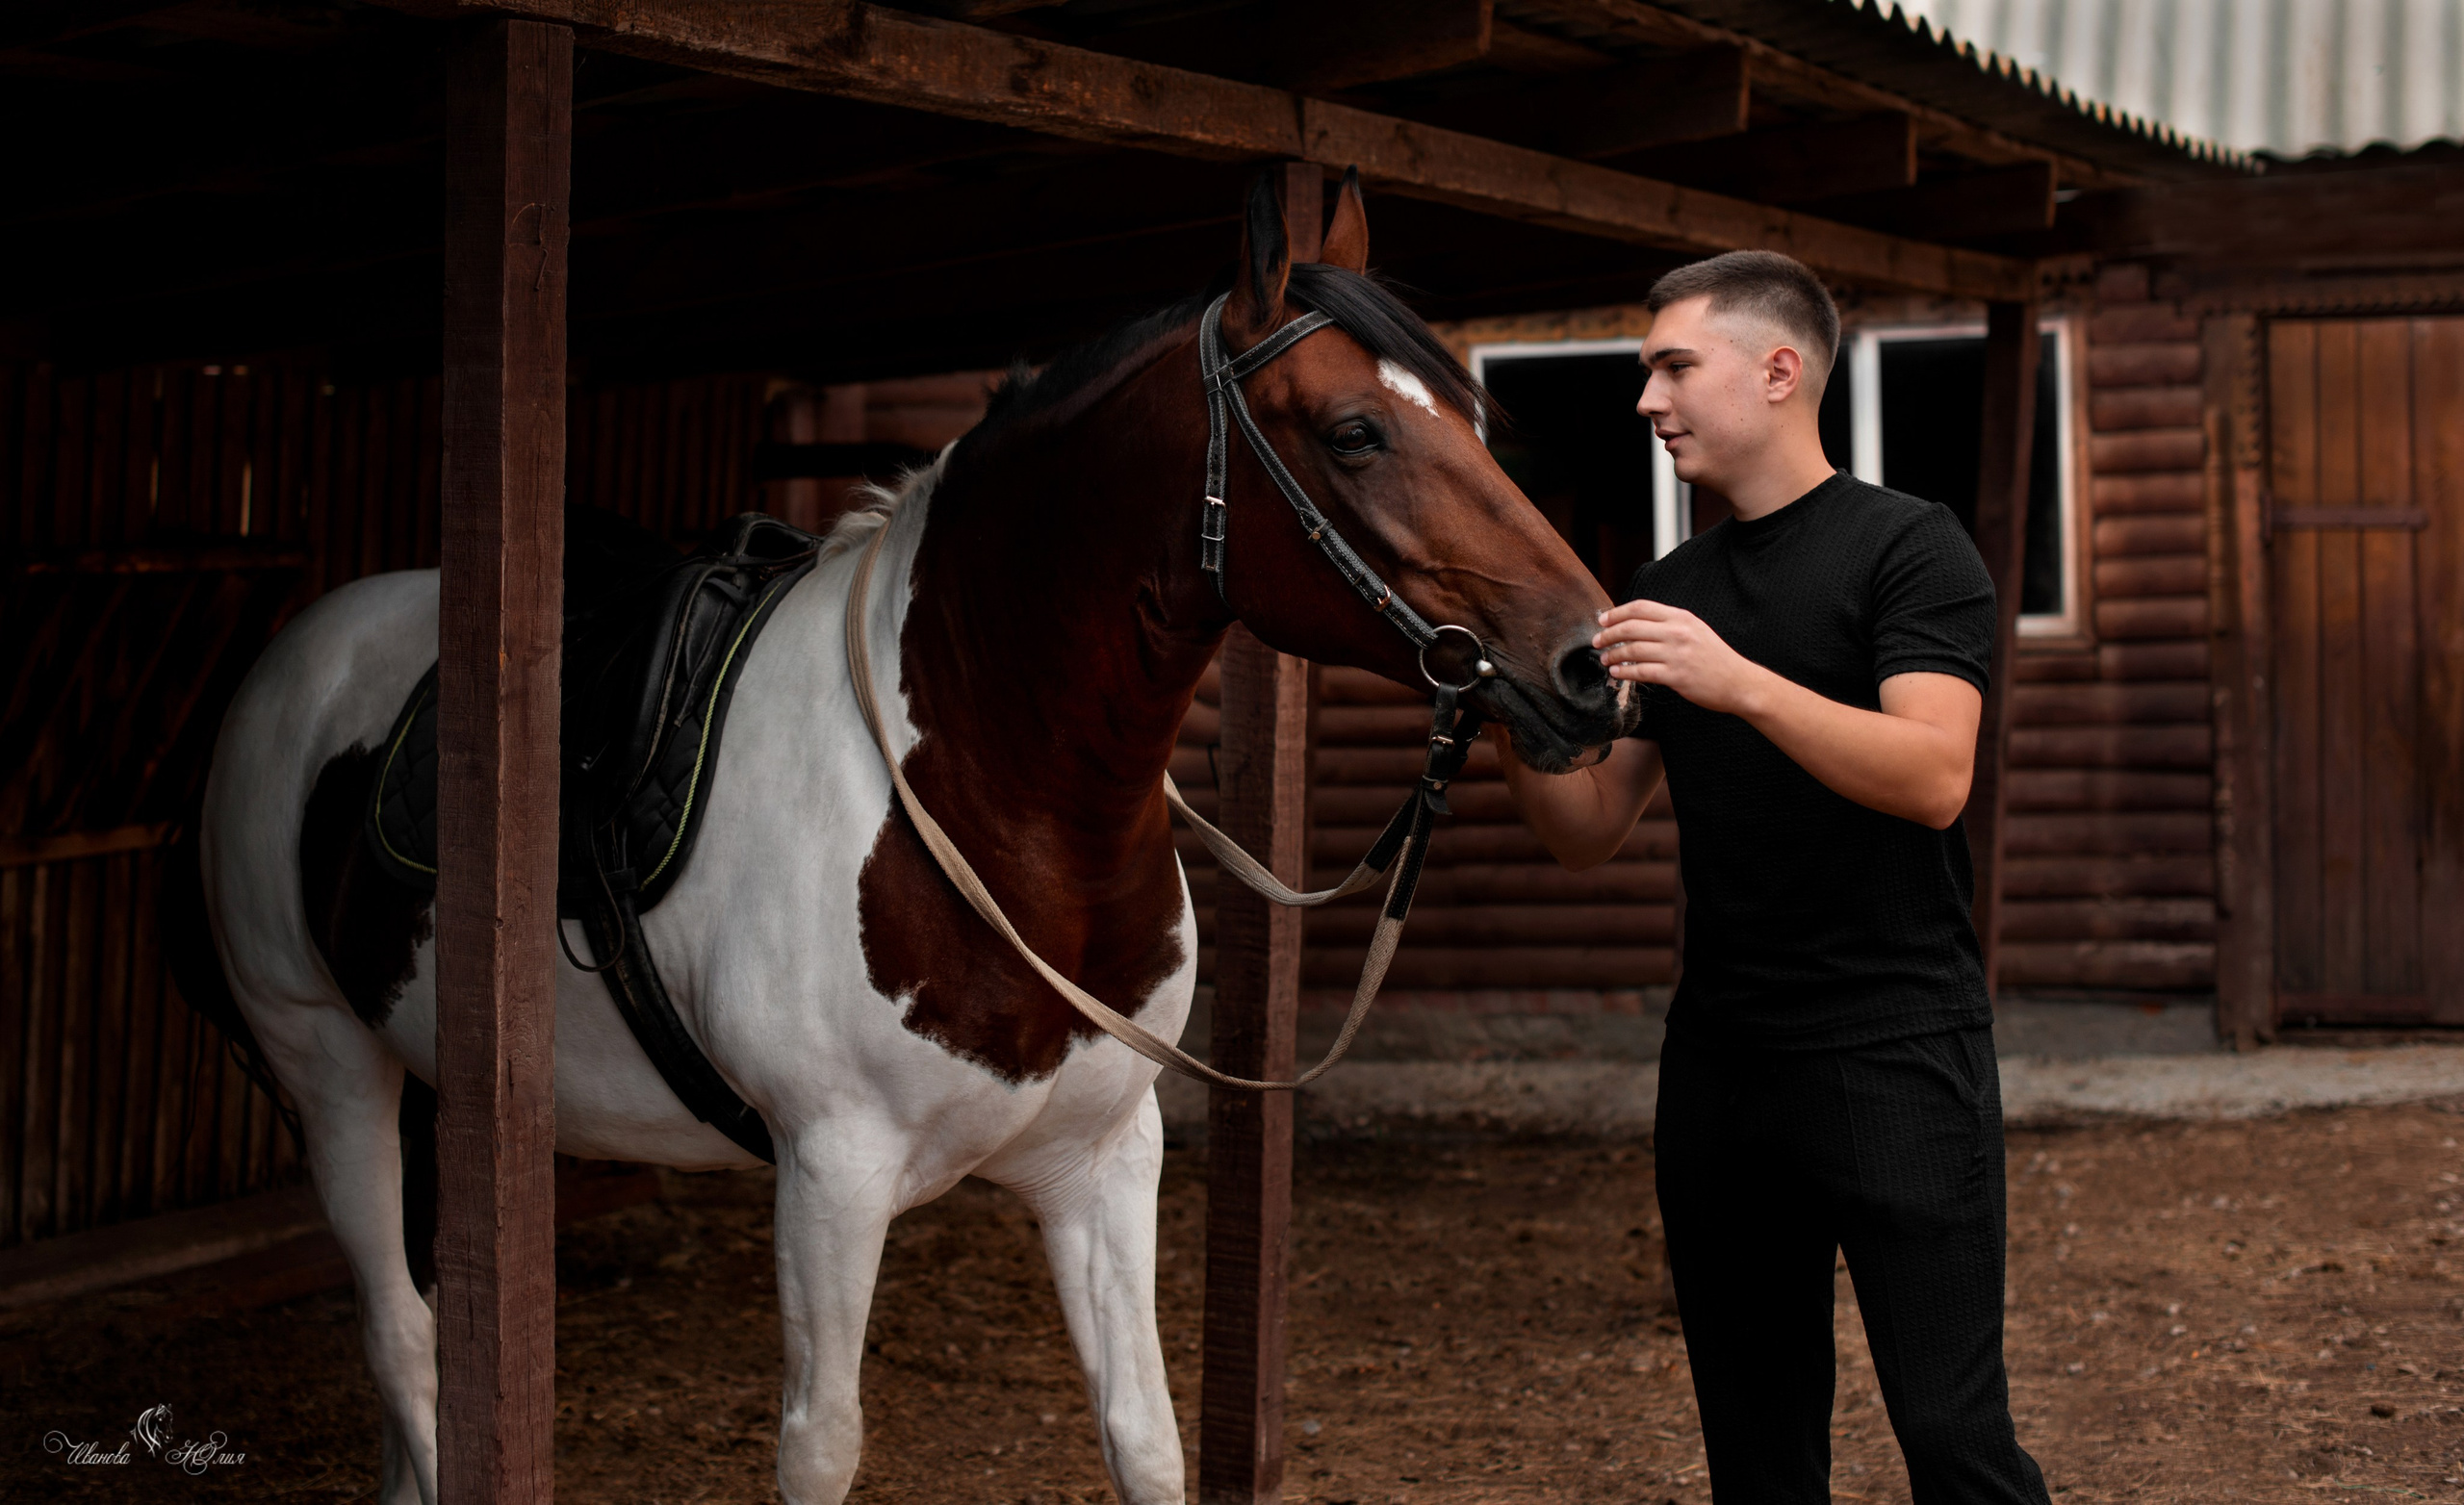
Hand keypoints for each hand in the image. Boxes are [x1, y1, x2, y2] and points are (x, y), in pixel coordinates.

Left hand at [1591, 600, 1771, 715]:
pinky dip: (1625, 672)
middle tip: (1596, 641)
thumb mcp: (1695, 630)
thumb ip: (1669, 624)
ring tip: (1605, 659)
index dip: (1617, 613)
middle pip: (1631, 627)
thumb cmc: (1714, 657)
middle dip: (1608, 634)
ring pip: (1633, 650)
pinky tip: (1617, 672)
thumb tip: (1636, 624)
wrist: (1738, 681)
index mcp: (1681, 617)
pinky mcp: (1676, 676)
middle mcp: (1677, 632)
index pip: (1641, 607)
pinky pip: (1641, 672)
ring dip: (1613, 654)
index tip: (1603, 620)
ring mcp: (1677, 654)